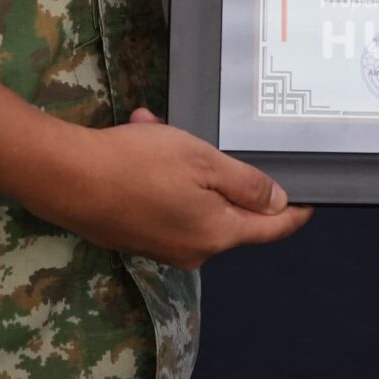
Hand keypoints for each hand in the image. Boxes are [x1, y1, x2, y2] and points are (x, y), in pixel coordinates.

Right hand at [17, 106, 312, 268]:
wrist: (65, 179)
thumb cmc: (138, 166)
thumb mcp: (203, 162)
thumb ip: (245, 184)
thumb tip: (278, 204)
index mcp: (217, 234)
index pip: (269, 229)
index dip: (293, 213)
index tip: (313, 199)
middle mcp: (193, 250)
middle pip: (227, 211)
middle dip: (220, 172)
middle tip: (202, 138)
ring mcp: (161, 246)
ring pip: (190, 199)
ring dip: (183, 165)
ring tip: (156, 128)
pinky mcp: (134, 235)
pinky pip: (161, 201)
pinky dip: (158, 173)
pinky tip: (140, 137)